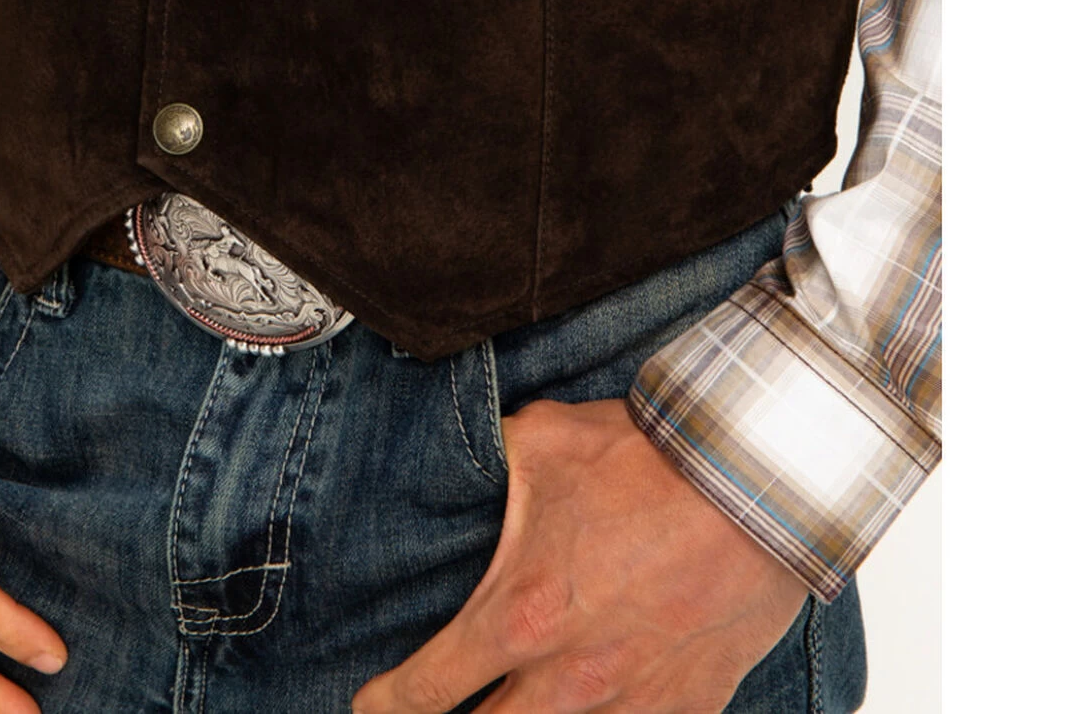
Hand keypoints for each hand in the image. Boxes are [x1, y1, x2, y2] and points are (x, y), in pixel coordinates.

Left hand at [351, 397, 806, 713]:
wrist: (756, 485)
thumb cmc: (648, 459)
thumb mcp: (543, 440)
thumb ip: (491, 464)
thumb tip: (462, 460)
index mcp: (520, 615)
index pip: (429, 690)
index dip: (386, 705)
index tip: (370, 705)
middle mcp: (569, 679)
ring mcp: (632, 704)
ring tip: (510, 710)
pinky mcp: (689, 710)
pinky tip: (591, 710)